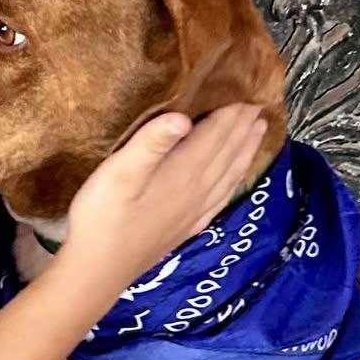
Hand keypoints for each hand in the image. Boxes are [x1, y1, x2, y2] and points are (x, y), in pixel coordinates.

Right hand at [59, 106, 267, 303]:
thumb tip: (182, 117)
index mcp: (184, 172)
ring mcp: (196, 211)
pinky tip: (235, 178)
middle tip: (260, 104)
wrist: (100, 270)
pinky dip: (234, 181)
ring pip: (230, 174)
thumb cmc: (103, 216)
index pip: (217, 135)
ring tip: (259, 132)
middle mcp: (198, 190)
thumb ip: (150, 143)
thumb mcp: (119, 172)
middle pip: (228, 152)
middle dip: (244, 126)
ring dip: (246, 150)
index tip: (249, 90)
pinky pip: (222, 197)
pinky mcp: (188, 227)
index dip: (233, 112)